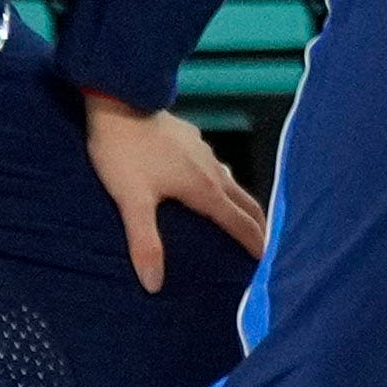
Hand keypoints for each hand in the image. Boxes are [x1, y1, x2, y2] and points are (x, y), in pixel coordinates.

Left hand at [78, 86, 269, 290]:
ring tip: (238, 216)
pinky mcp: (192, 137)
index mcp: (204, 190)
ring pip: (231, 181)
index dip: (255, 242)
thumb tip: (153, 284)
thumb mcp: (132, 202)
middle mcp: (212, 171)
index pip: (239, 222)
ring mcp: (204, 151)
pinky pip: (214, 165)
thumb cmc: (124, 153)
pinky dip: (220, 181)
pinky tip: (206, 181)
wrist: (118, 102)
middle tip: (265, 242)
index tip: (268, 260)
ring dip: (240, 202)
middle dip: (257, 223)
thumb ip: (145, 243)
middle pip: (245, 201)